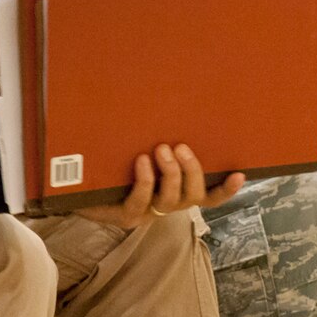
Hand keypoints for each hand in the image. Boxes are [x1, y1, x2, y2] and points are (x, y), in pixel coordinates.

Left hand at [77, 144, 243, 229]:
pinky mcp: (126, 215)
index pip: (209, 196)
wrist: (75, 188)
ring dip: (171, 174)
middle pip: (194, 196)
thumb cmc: (113, 166)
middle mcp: (166, 205)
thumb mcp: (141, 150)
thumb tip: (173, 101)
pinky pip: (141, 200)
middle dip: (192, 171)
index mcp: (176, 192)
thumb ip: (159, 140)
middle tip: (181, 148)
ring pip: (171, 201)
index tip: (240, 173)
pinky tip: (141, 162)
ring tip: (162, 149)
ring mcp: (147, 213)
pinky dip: (145, 180)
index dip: (226, 189)